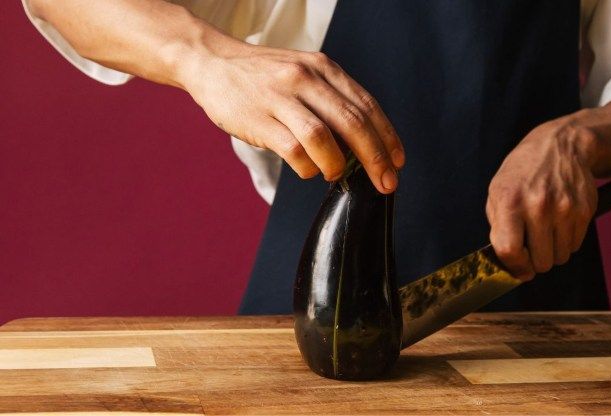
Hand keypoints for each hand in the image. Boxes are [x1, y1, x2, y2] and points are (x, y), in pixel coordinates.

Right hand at [181, 42, 404, 192]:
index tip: (397, 162)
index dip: (387, 136)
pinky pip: (293, 150)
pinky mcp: (258, 118)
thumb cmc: (263, 77)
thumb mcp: (303, 74)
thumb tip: (361, 145)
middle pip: (352, 122)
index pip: (366, 105)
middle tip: (385, 183)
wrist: (212, 63)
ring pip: (323, 137)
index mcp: (323, 68)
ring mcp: (281, 97)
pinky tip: (307, 169)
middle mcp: (305, 78)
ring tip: (336, 175)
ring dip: (337, 164)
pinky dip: (307, 167)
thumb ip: (331, 101)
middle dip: (375, 158)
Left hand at [486, 116, 597, 280]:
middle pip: (540, 261)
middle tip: (532, 248)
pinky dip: (567, 241)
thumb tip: (507, 263)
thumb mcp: (497, 192)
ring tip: (546, 232)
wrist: (560, 145)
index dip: (514, 266)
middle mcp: (538, 205)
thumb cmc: (523, 173)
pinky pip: (575, 245)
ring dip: (552, 252)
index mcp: (510, 201)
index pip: (510, 250)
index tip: (518, 269)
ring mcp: (565, 208)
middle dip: (535, 261)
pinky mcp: (585, 210)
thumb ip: (498, 227)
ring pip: (560, 258)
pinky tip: (560, 223)